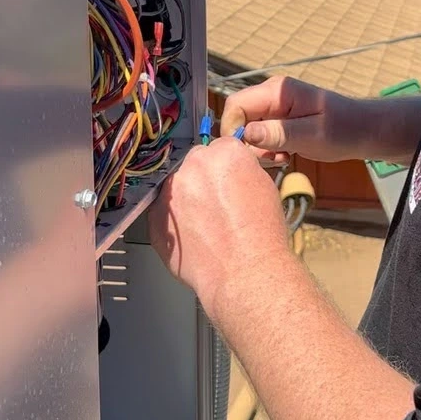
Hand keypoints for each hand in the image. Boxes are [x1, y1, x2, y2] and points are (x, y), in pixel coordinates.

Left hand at [148, 137, 288, 320]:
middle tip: (217, 205)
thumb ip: (244, 171)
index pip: (222, 147)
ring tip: (206, 225)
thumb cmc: (261, 237)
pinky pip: (162, 212)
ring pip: (176, 187)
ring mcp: (171, 191)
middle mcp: (195, 166)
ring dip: (186, 199)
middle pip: (195, 163)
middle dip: (204, 179)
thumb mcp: (265, 189)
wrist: (244, 273)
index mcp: (225, 153)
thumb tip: (234, 172)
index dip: (227, 167)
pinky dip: (174, 221)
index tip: (227, 180)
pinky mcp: (155, 217)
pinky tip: (194, 236)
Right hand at [219, 75, 365, 163]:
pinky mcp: (278, 119)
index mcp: (277, 91)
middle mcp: (272, 95)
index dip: (233, 129)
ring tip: (283, 157)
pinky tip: (285, 155)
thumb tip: (246, 133)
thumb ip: (279, 133)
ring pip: (247, 129)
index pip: (236, 104)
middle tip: (271, 159)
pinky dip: (267, 149)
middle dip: (247, 143)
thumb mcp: (311, 135)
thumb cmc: (343, 130)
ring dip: (259, 149)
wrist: (362, 131)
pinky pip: (259, 135)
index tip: (247, 153)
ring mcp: (274, 107)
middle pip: (239, 118)